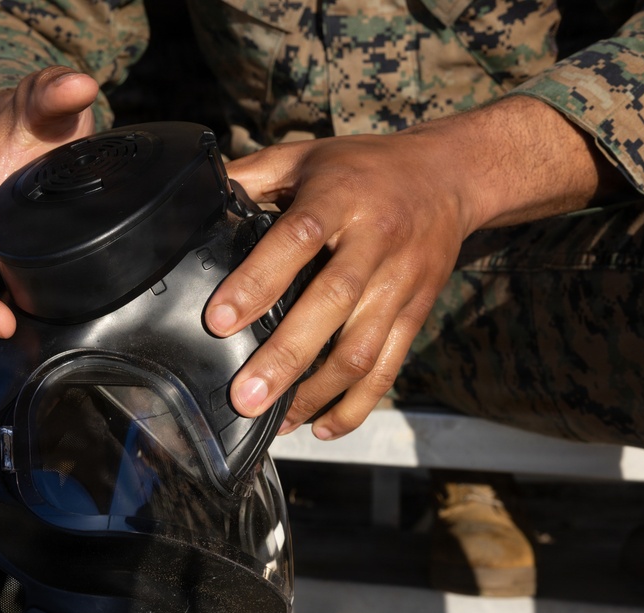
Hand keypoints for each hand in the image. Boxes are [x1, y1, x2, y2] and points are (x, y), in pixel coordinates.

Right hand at [0, 67, 99, 338]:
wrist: (39, 123)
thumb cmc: (34, 117)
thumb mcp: (42, 102)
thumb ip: (54, 92)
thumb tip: (78, 86)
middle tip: (26, 342)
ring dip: (8, 327)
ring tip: (50, 345)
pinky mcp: (25, 259)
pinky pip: (18, 295)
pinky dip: (34, 315)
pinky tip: (68, 329)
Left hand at [208, 96, 616, 438]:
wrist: (449, 177)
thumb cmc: (364, 168)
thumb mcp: (307, 156)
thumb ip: (252, 176)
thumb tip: (194, 196)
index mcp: (340, 197)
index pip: (298, 238)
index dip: (259, 280)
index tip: (220, 320)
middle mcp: (375, 241)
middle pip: (333, 304)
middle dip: (286, 356)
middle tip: (244, 397)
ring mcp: (401, 282)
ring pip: (363, 348)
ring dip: (318, 392)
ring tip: (276, 421)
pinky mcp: (417, 312)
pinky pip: (389, 367)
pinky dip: (356, 405)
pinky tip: (321, 426)